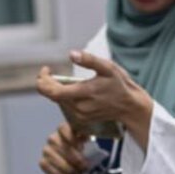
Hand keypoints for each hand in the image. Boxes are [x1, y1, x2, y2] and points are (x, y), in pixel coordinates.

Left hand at [35, 51, 155, 146]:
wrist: (130, 107)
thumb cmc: (120, 85)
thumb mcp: (108, 67)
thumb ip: (89, 60)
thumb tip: (71, 54)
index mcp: (83, 94)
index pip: (52, 91)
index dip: (43, 80)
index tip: (46, 69)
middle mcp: (79, 108)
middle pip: (52, 96)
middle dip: (47, 83)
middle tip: (48, 72)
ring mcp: (80, 115)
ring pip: (57, 102)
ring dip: (54, 90)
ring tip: (59, 79)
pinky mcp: (81, 119)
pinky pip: (65, 106)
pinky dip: (63, 97)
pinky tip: (69, 89)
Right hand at [40, 121, 89, 173]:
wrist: (75, 166)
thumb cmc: (84, 152)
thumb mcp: (90, 144)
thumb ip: (89, 139)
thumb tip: (94, 135)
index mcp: (66, 130)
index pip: (63, 128)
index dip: (71, 137)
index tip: (81, 147)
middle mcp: (54, 138)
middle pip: (59, 144)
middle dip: (73, 158)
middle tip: (84, 166)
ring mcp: (47, 149)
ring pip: (52, 156)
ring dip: (66, 167)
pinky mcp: (43, 161)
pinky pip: (46, 166)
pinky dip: (58, 173)